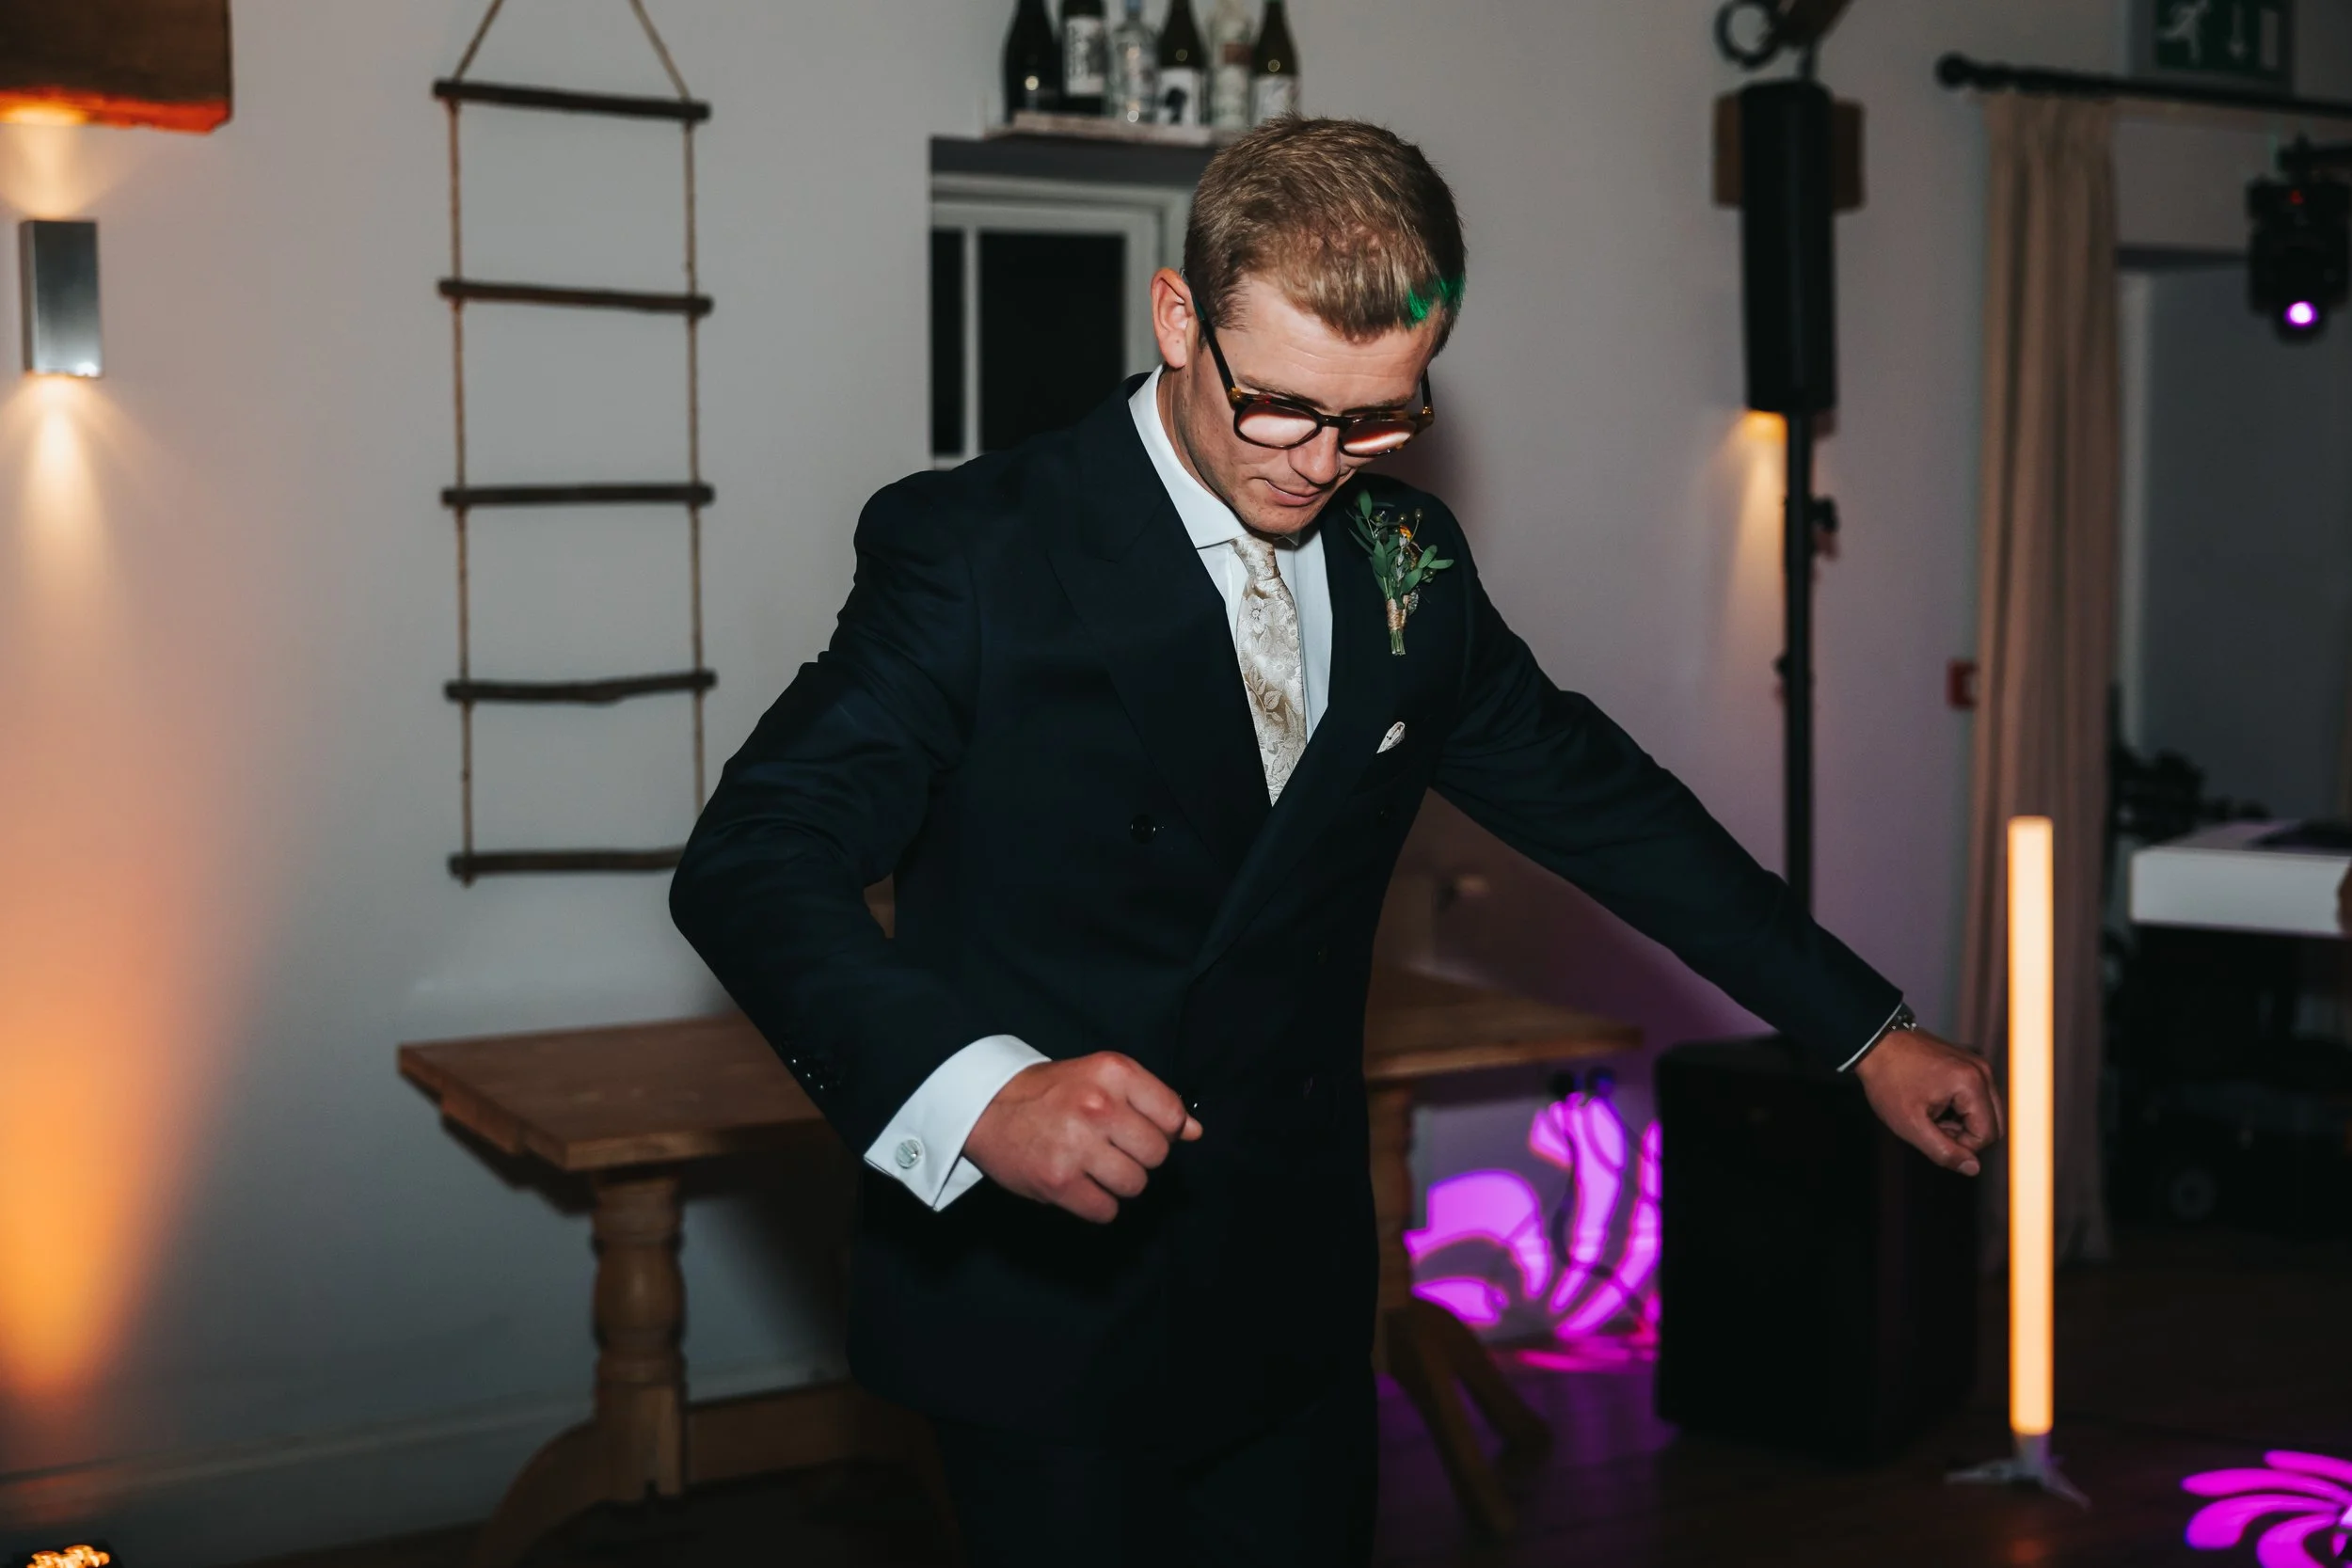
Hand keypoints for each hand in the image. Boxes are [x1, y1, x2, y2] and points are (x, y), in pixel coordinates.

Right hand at [962, 1053, 1202, 1223]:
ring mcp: (1077, 1144)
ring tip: (1093, 1166)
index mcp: (1113, 1072)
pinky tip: (1080, 1185)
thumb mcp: (1102, 1078)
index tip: (1139, 1130)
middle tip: (1111, 1149)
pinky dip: (1098, 1205)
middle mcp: (1098, 1105)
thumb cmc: (1051, 1092)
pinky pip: (1106, 1210)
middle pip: (1157, 1155)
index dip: (1162, 1130)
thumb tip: (1194, 1132)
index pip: (1172, 1116)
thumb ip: (1151, 1101)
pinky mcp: (1058, 1181)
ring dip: (1118, 1183)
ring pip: (1135, 1185)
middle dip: (1139, 1158)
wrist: (987, 1106)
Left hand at [1853, 1028, 2004, 1175]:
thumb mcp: (1910, 1124)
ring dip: (1962, 1121)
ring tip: (1931, 1112)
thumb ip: (1943, 1151)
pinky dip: (1960, 1107)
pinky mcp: (1970, 1063)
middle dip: (1965, 1134)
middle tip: (1933, 1125)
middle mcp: (1982, 1071)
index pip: (1987, 1135)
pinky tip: (1935, 1101)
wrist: (1876, 1044)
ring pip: (1986, 1112)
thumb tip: (1972, 1168)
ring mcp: (1978, 1064)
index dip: (1962, 1145)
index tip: (1933, 1133)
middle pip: (1994, 1123)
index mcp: (1972, 1083)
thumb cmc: (1888, 1080)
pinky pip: (1978, 1097)